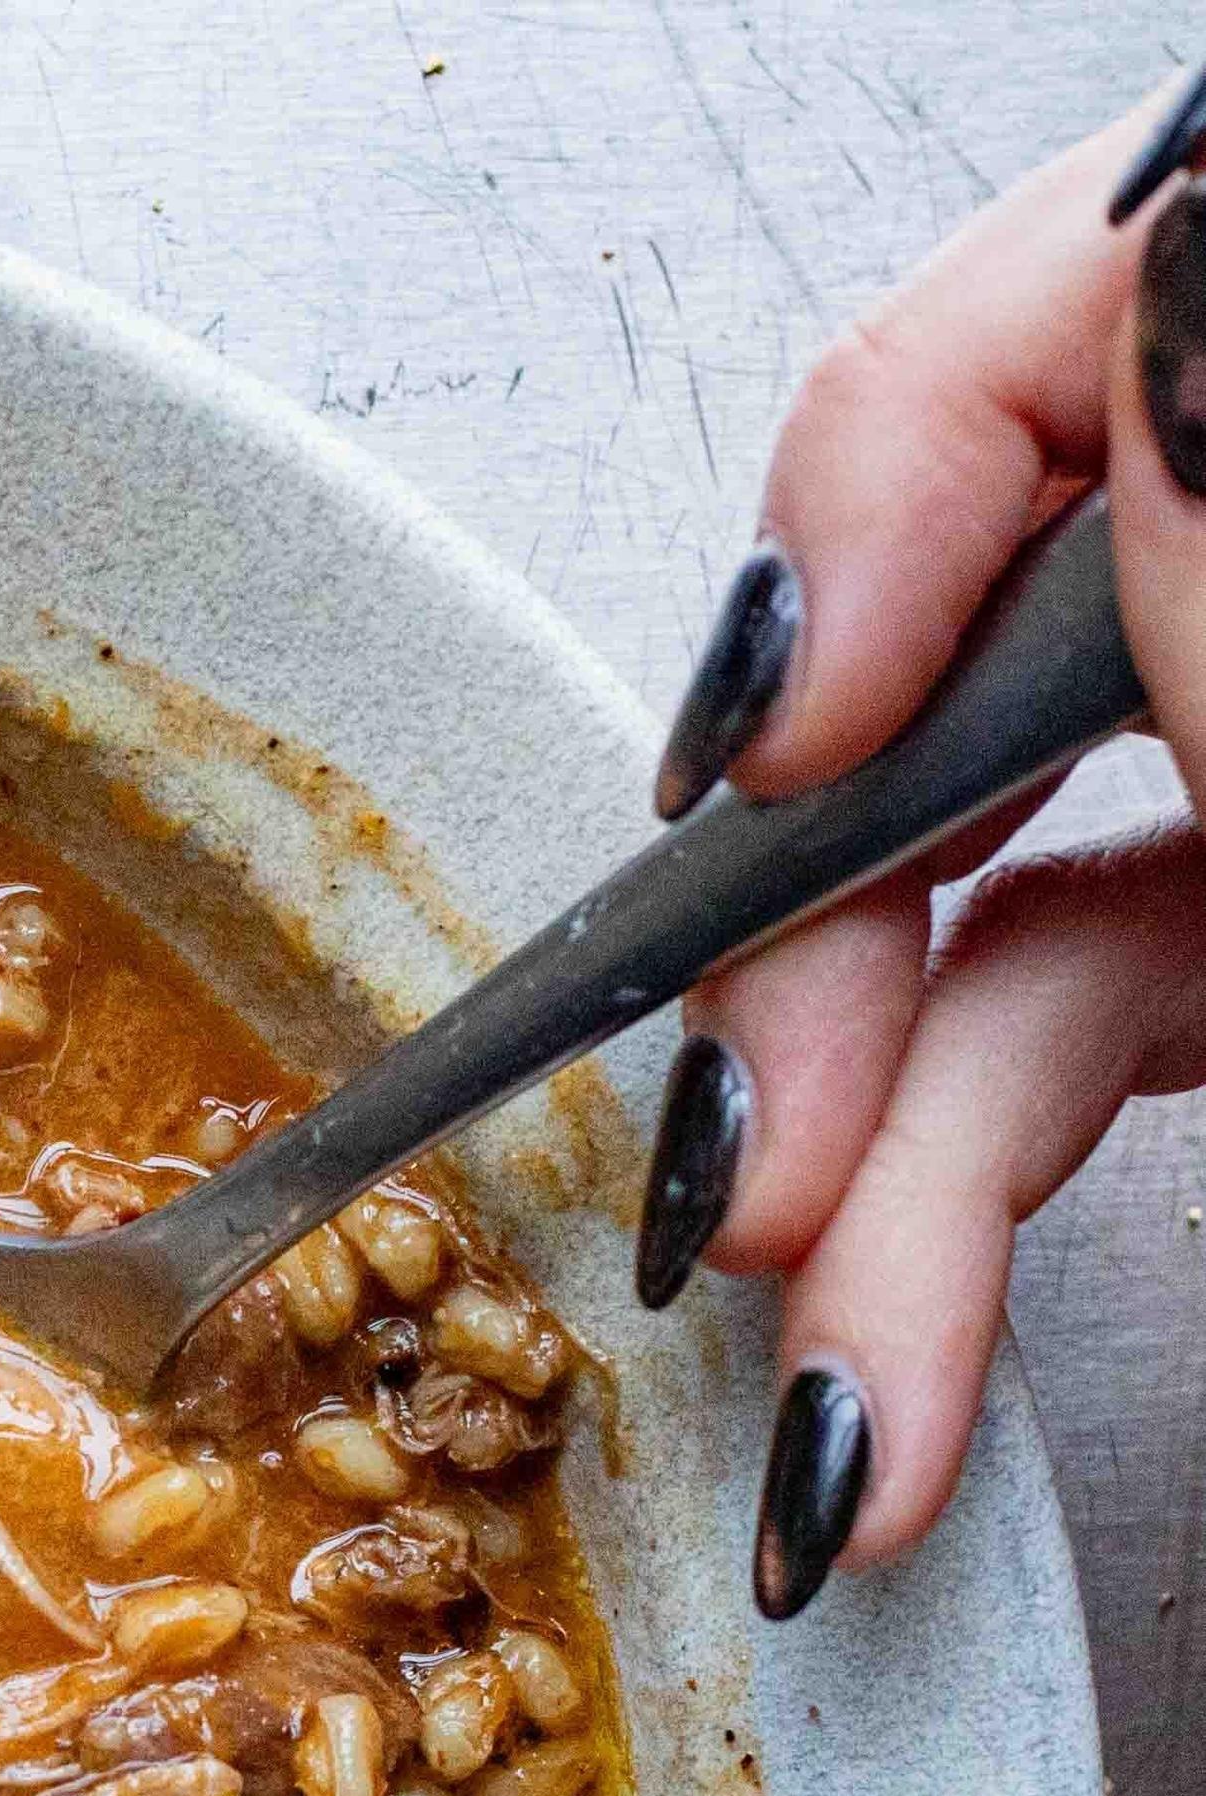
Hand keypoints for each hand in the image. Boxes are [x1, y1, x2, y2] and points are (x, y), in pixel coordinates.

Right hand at [634, 66, 1205, 1616]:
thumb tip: (1173, 276)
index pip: (1133, 273)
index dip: (906, 479)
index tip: (784, 753)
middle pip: (1012, 623)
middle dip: (827, 931)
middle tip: (762, 1147)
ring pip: (1011, 883)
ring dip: (861, 1164)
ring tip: (849, 1392)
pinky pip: (1061, 1027)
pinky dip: (939, 1215)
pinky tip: (892, 1377)